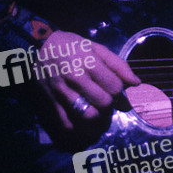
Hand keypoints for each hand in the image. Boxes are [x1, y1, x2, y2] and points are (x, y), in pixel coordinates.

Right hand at [30, 30, 139, 147]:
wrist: (36, 46)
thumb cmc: (70, 45)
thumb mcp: (96, 48)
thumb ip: (117, 64)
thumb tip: (136, 83)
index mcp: (89, 62)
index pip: (114, 87)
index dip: (120, 92)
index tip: (117, 92)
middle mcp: (76, 78)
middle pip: (103, 103)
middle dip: (110, 104)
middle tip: (107, 101)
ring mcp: (62, 91)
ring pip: (87, 116)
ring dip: (97, 118)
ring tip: (98, 111)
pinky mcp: (50, 101)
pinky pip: (67, 123)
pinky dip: (78, 126)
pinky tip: (82, 120)